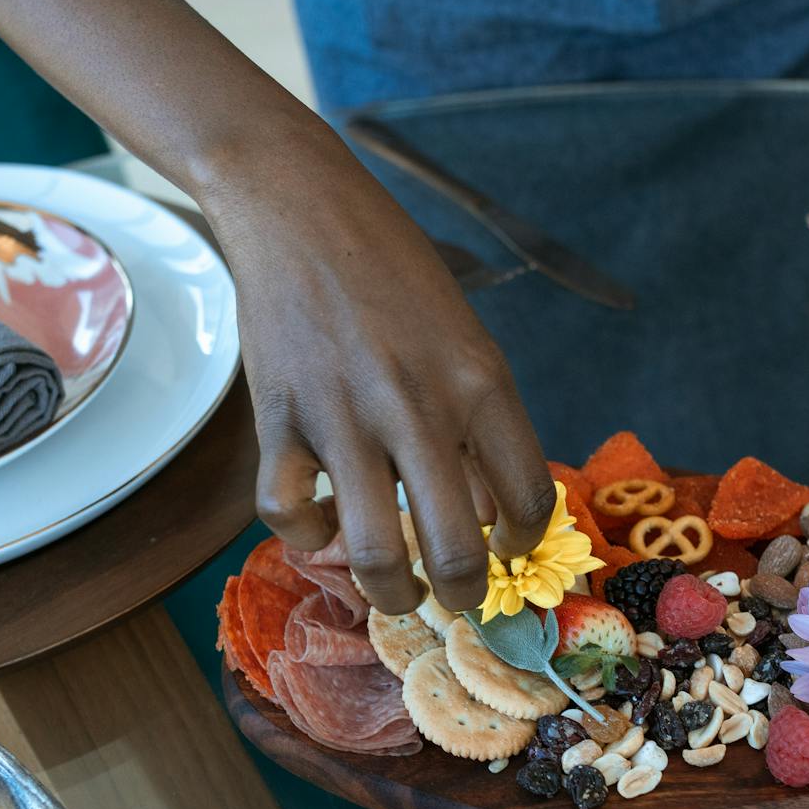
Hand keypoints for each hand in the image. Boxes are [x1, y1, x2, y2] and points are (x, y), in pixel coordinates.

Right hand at [203, 137, 555, 616]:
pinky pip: (289, 514)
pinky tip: (321, 526)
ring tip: (396, 589)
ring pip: (375, 554)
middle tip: (457, 599)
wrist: (301, 209)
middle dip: (463, 597)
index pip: (528, 498)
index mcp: (480, 381)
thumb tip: (497, 511)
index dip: (524, 545)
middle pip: (458, 550)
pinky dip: (305, 537)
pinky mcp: (279, 418)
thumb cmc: (393, 270)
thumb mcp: (463, 335)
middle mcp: (419, 406)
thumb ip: (481, 420)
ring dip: (391, 591)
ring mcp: (345, 417)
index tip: (508, 552)